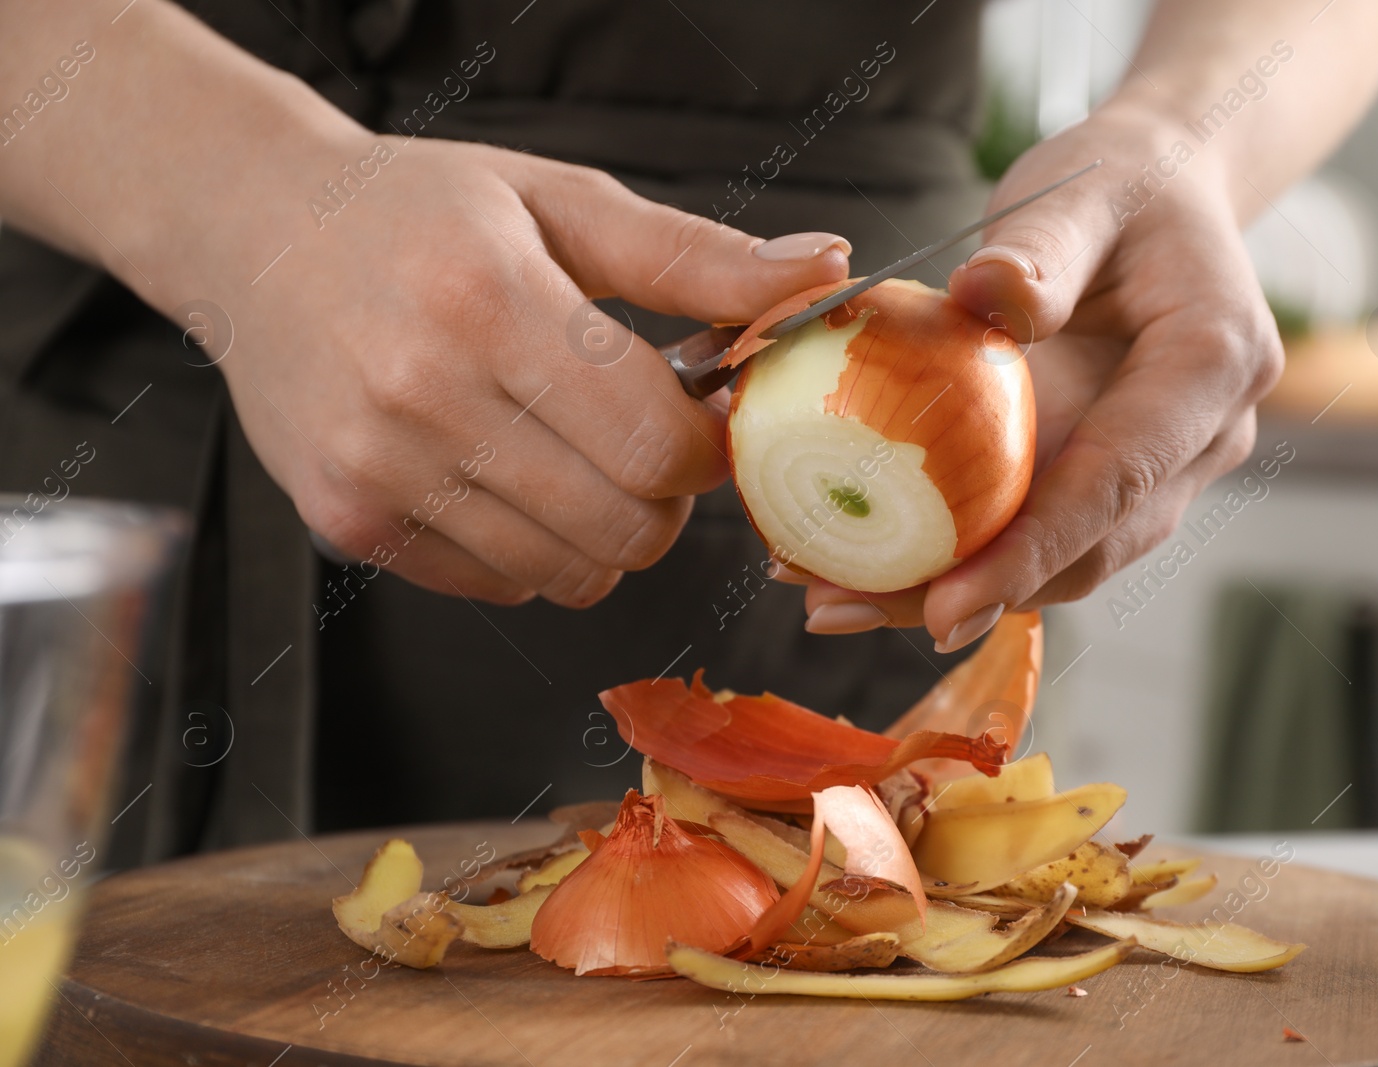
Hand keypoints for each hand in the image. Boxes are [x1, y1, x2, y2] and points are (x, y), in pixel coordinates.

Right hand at [169, 135, 848, 604]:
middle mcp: (422, 394)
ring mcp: (377, 471)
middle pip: (626, 527)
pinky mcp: (346, 523)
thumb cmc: (420, 212)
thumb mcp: (564, 203)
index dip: (708, 444)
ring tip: (568, 450)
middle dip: (665, 498)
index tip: (701, 413)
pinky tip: (504, 472)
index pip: (658, 443)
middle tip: (644, 439)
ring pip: (569, 574)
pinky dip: (531, 547)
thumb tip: (825, 273)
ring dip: (603, 529)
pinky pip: (501, 586)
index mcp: (490, 299)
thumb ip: (698, 257)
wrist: (250, 235)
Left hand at [798, 104, 1282, 649]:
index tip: (944, 608)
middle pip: (1090, 545)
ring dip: (956, 589)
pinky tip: (869, 562)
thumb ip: (1040, 244)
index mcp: (1215, 362)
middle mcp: (1208, 435)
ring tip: (833, 598)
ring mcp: (1169, 468)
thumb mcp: (1081, 190)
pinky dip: (965, 555)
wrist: (1168, 192)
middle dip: (971, 594)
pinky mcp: (1119, 479)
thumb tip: (985, 293)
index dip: (1033, 551)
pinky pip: (1044, 533)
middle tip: (843, 610)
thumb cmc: (1123, 184)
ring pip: (1066, 559)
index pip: (1119, 478)